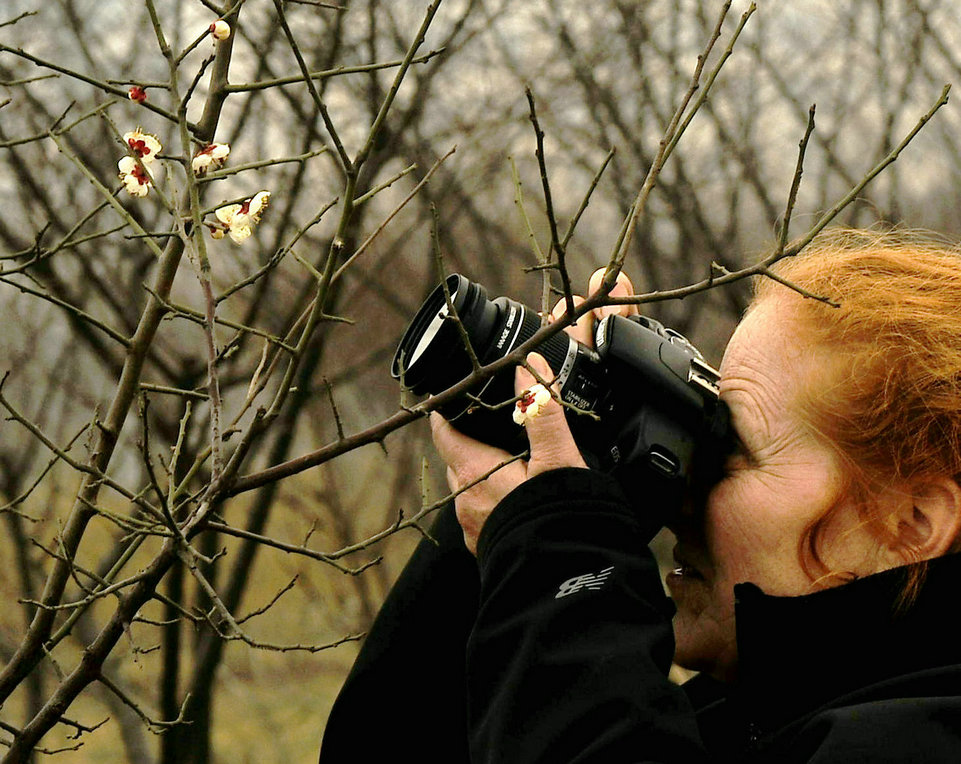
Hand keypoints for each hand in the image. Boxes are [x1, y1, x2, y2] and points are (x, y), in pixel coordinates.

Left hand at [430, 268, 638, 553]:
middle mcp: (464, 502)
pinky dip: (498, 500)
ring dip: (487, 473)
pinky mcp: (491, 549)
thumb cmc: (558, 522)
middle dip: (471, 439)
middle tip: (493, 421)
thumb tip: (529, 368)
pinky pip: (487, 515)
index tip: (452, 395)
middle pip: (458, 458)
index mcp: (473, 472)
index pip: (444, 430)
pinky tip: (523, 500)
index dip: (447, 409)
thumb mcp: (557, 458)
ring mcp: (476, 530)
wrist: (566, 589)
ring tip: (514, 459)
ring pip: (472, 489)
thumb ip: (542, 411)